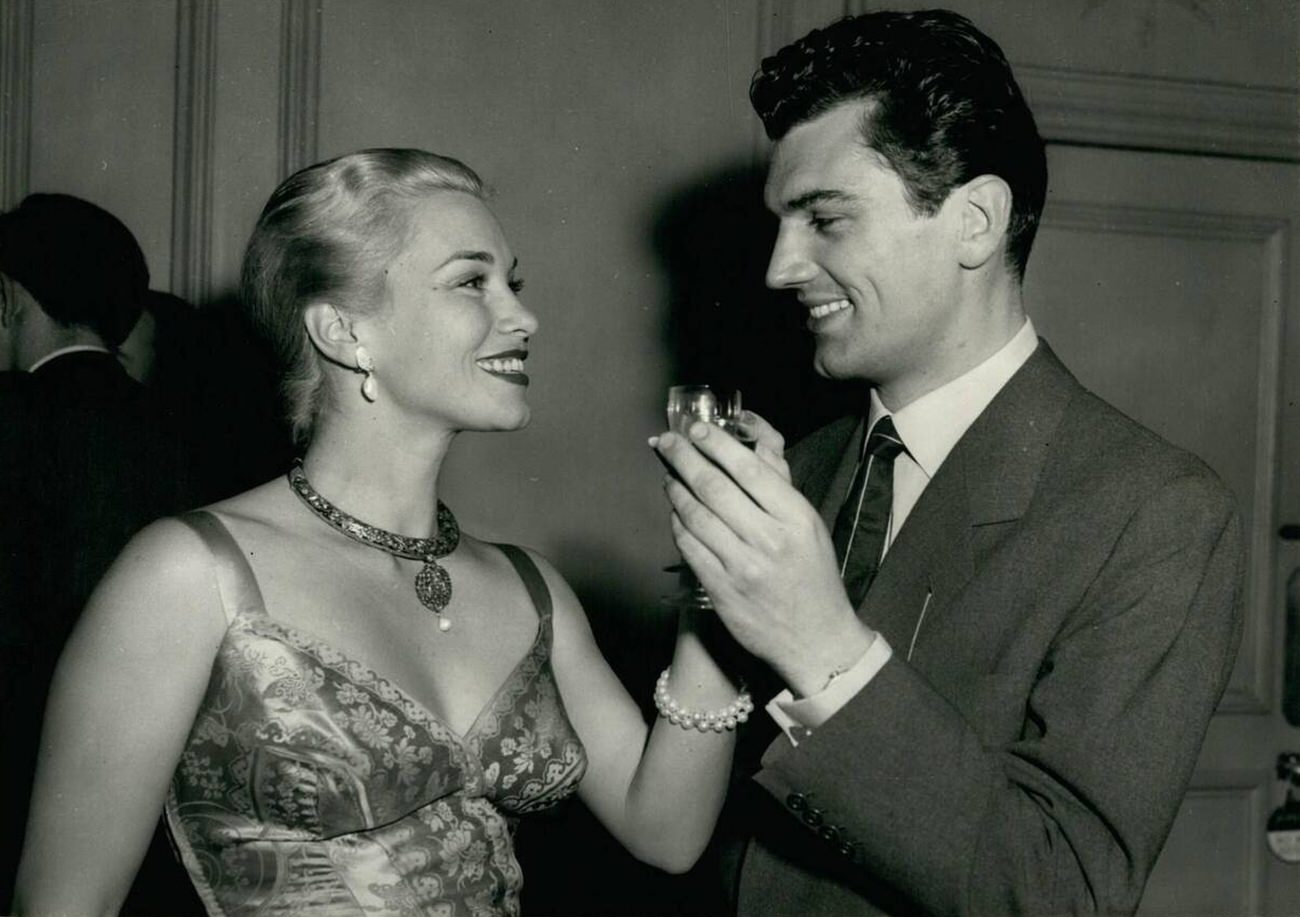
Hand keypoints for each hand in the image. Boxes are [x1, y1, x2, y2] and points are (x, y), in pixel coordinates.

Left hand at [652, 420, 876, 695]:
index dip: (716, 444)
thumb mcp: (808, 525)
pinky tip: (675, 514)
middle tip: (667, 442)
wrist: (816, 639)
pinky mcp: (721, 590)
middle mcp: (769, 538)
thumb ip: (779, 485)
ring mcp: (742, 566)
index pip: (748, 468)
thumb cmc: (813, 576)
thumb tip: (756, 443)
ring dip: (676, 490)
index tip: (696, 429)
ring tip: (669, 476)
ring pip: (695, 515)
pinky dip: (678, 525)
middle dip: (684, 458)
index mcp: (796, 517)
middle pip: (714, 487)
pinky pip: (689, 547)